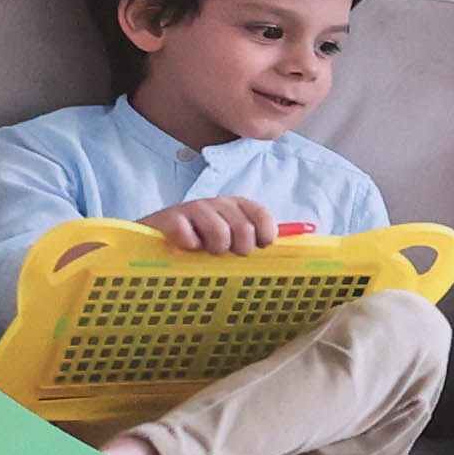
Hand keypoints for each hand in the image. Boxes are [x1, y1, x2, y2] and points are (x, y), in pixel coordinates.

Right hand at [141, 195, 282, 257]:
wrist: (154, 236)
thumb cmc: (199, 239)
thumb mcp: (229, 237)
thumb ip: (255, 236)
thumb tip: (299, 236)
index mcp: (235, 205)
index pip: (260, 213)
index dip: (265, 232)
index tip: (261, 246)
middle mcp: (217, 202)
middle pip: (243, 228)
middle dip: (239, 248)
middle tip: (227, 252)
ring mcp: (193, 208)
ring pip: (219, 234)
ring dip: (214, 249)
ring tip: (206, 251)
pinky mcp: (170, 217)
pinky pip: (189, 238)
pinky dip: (190, 247)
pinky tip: (185, 246)